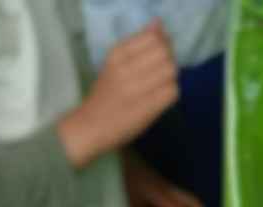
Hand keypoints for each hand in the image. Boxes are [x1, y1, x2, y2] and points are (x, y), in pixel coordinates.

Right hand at [57, 21, 178, 167]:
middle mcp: (126, 68)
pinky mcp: (146, 109)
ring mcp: (137, 89)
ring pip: (170, 71)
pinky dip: (171, 92)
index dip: (162, 43)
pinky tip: (161, 97)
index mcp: (117, 54)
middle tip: (162, 70)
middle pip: (164, 53)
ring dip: (171, 76)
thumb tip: (158, 25)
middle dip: (169, 59)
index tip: (159, 52)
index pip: (152, 38)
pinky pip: (171, 92)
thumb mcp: (115, 62)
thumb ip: (137, 44)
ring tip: (161, 84)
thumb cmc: (106, 94)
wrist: (91, 126)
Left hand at [122, 150, 214, 206]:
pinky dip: (184, 205)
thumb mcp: (131, 199)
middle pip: (192, 202)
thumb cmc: (126, 178)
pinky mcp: (164, 184)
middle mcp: (169, 190)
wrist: (124, 157)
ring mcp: (168, 186)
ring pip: (188, 198)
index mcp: (161, 194)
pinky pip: (179, 196)